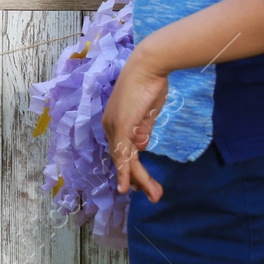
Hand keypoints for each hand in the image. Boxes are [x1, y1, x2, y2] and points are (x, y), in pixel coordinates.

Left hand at [102, 47, 168, 202]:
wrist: (149, 67)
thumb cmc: (150, 85)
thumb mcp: (147, 114)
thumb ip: (142, 131)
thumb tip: (141, 148)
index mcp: (114, 122)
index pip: (121, 152)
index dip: (130, 169)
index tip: (141, 185)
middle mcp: (109, 126)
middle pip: (122, 159)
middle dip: (137, 180)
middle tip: (151, 196)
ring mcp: (114, 126)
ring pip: (125, 160)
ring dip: (139, 180)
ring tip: (154, 196)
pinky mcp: (121, 126)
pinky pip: (124, 153)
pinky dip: (126, 171)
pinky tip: (128, 186)